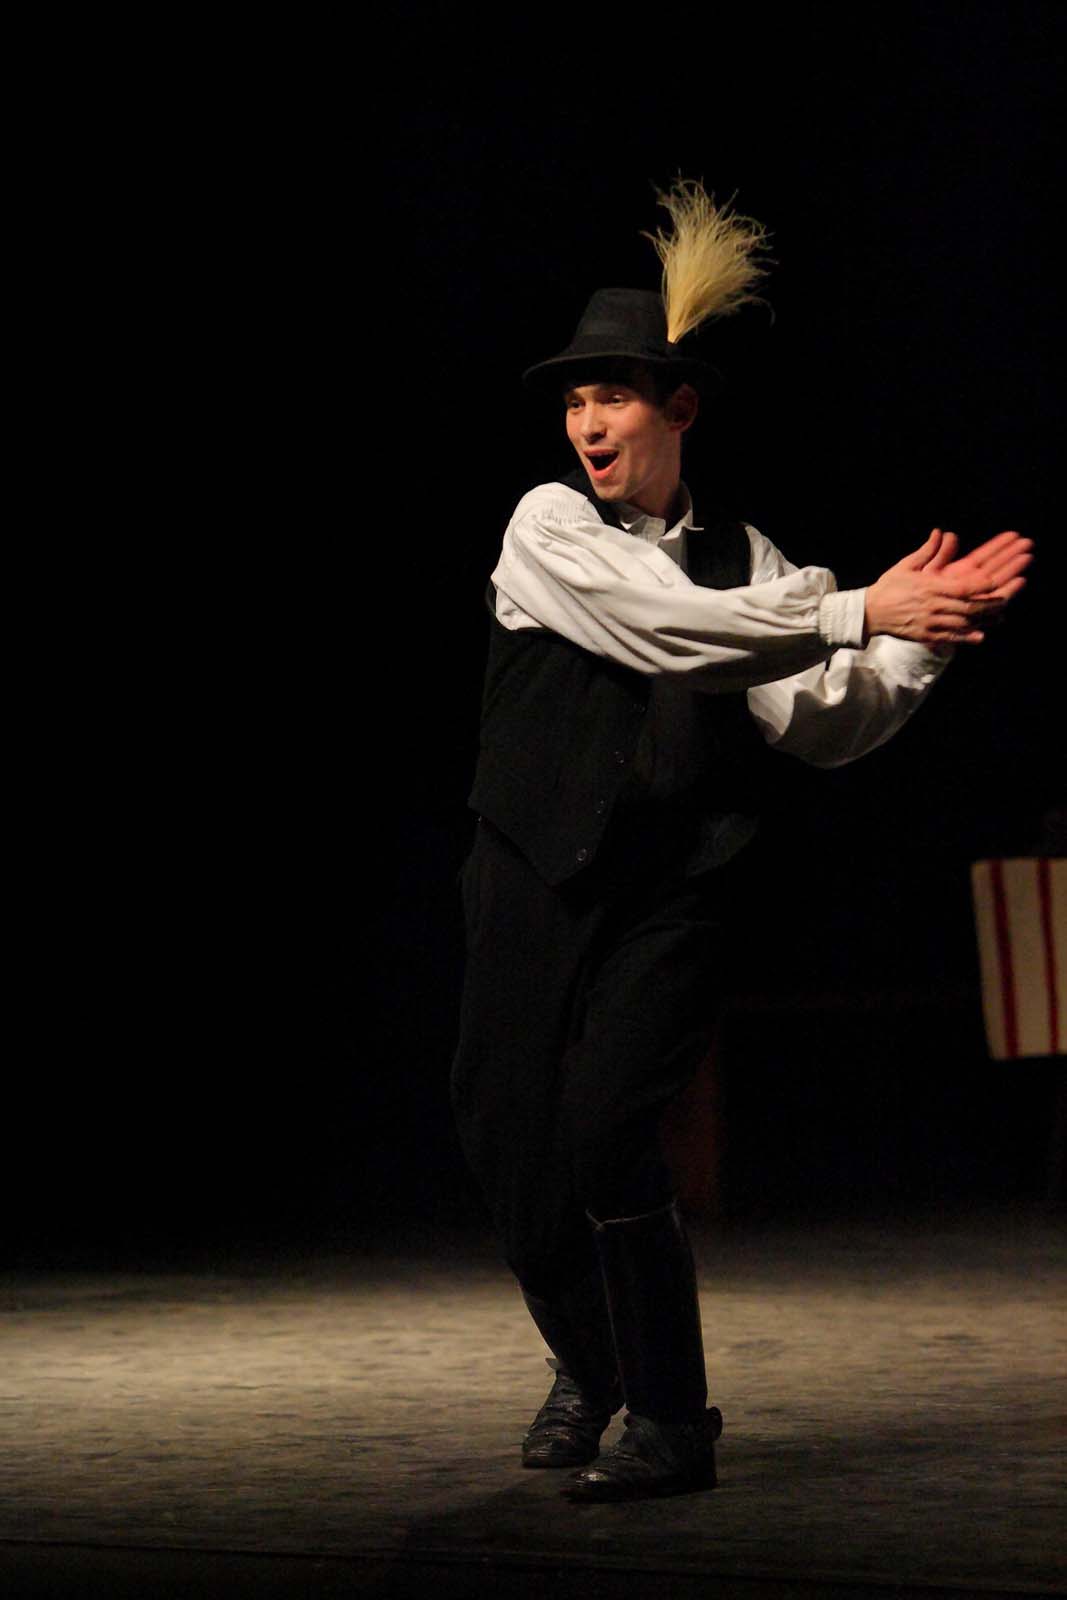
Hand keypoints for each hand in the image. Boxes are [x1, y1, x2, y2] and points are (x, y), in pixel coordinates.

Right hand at [865, 528, 1031, 644]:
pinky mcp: (925, 635)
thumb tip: (940, 532)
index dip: (981, 586)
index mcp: (929, 586)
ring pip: (962, 622)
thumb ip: (927, 551)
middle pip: (968, 606)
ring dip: (982, 621)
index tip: (996, 582)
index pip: (962, 587)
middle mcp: (932, 605)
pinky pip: (950, 637)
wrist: (868, 612)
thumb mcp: (906, 565)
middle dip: (989, 604)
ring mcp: (929, 622)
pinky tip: (981, 636)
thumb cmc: (888, 587)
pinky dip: (966, 637)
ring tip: (1000, 618)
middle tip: (1006, 600)